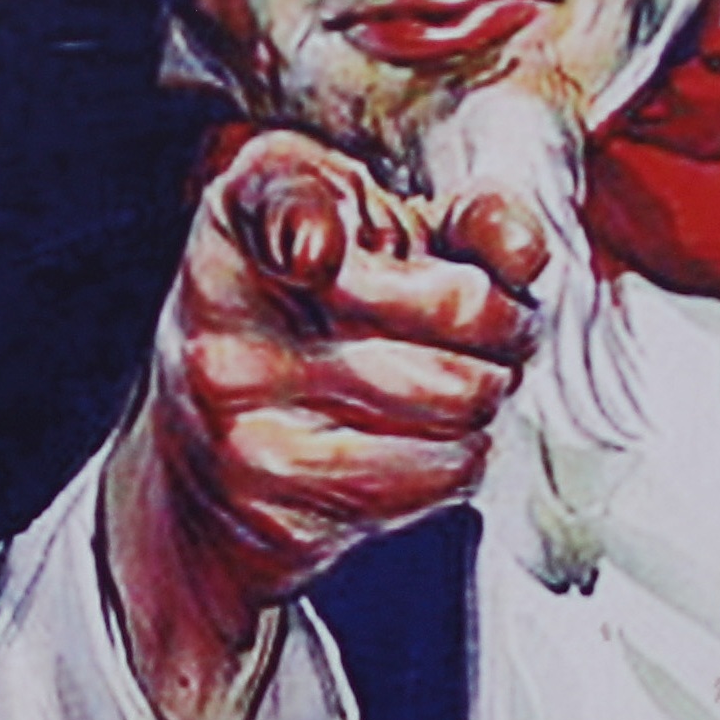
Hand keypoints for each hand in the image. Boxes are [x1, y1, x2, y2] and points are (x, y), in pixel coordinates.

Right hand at [101, 129, 549, 719]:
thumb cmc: (306, 315)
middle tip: (505, 324)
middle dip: (508, 317)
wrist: (198, 468)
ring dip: (491, 389)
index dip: (309, 231)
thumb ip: (463, 216)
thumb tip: (522, 253)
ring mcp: (243, 425)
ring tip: (464, 377)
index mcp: (242, 217)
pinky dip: (462, 453)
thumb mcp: (367, 228)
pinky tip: (423, 435)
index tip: (318, 253)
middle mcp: (224, 321)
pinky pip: (442, 471)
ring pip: (459, 395)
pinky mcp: (282, 509)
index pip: (283, 210)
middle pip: (453, 303)